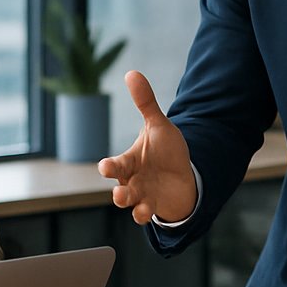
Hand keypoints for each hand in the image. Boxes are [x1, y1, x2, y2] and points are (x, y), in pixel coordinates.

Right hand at [98, 70, 197, 224]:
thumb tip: (131, 72)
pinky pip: (144, 213)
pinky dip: (143, 214)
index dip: (109, 167)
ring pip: (129, 203)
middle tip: (119, 193)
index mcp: (128, 162)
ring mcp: (141, 195)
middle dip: (118, 192)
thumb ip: (145, 103)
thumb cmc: (165, 150)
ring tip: (135, 205)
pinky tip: (146, 212)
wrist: (181, 173)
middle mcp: (131, 180)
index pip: (114, 165)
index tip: (105, 167)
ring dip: (129, 204)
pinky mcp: (154, 206)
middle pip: (119, 187)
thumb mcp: (158, 126)